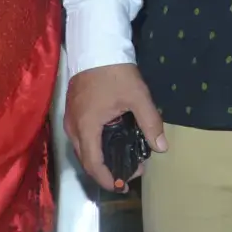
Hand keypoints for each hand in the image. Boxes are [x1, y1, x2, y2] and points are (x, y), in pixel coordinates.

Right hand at [66, 63, 167, 191]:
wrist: (96, 46)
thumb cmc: (115, 72)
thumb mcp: (137, 97)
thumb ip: (150, 123)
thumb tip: (161, 147)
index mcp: (86, 128)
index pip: (93, 164)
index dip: (107, 179)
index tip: (123, 186)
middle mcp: (73, 128)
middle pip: (86, 160)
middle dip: (107, 170)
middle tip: (130, 172)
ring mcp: (69, 119)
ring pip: (82, 149)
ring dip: (100, 158)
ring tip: (124, 158)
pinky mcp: (72, 111)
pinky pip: (81, 137)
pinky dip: (95, 145)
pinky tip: (112, 141)